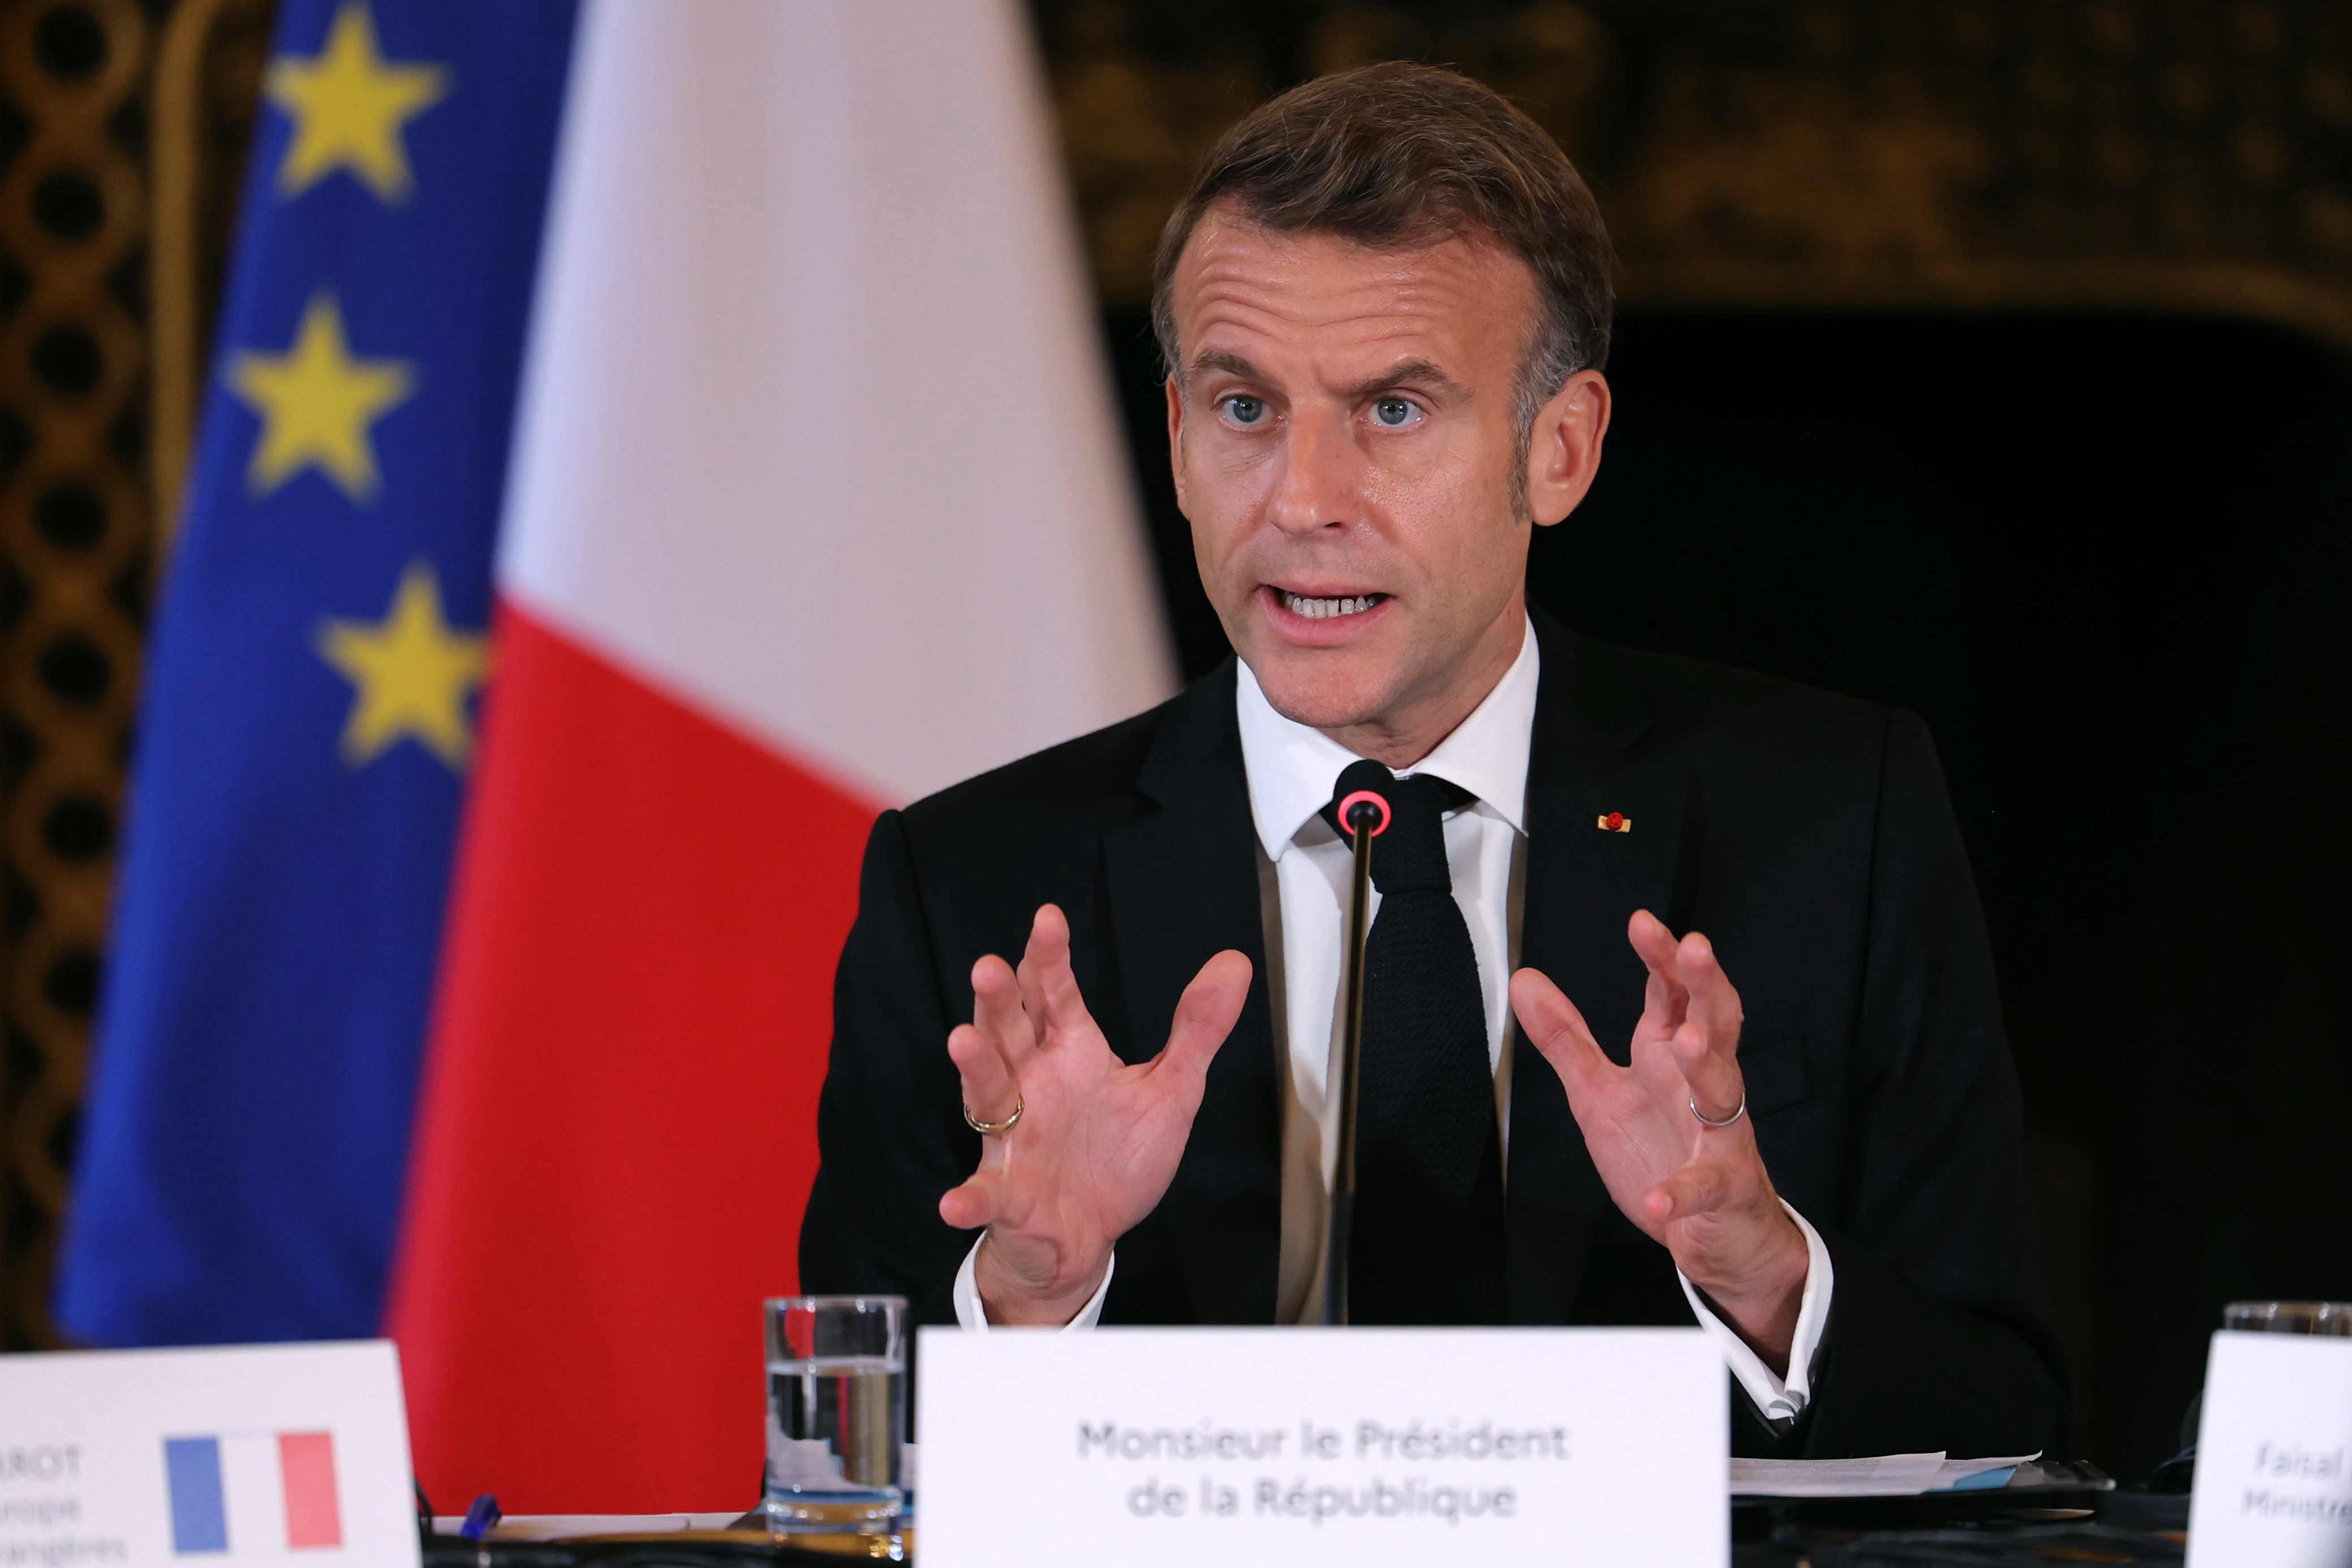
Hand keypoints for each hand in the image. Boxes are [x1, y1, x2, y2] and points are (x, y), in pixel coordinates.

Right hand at [939, 904, 1251, 1324]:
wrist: (1087, 1237)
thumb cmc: (1117, 1158)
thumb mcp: (1172, 1089)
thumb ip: (1197, 1029)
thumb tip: (1234, 964)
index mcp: (1070, 1053)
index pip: (1056, 995)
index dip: (1050, 957)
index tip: (1048, 918)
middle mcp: (1032, 1085)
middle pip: (1009, 1029)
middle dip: (999, 998)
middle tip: (990, 966)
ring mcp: (1013, 1137)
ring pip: (988, 1092)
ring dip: (975, 1066)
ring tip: (962, 1041)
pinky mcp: (1007, 1193)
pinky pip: (985, 1192)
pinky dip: (970, 1197)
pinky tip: (957, 1200)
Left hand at [1510, 910, 1809, 1368]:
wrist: (1717, 1233)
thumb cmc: (1664, 1153)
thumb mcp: (1600, 1092)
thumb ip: (1565, 1039)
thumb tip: (1525, 980)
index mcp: (1672, 1059)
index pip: (1674, 995)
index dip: (1662, 957)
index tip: (1642, 923)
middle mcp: (1703, 1089)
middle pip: (1715, 1022)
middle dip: (1705, 984)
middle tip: (1694, 947)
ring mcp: (1719, 1139)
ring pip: (1723, 1093)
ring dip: (1707, 1066)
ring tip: (1690, 1042)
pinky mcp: (1721, 1192)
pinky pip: (1704, 1187)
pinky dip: (1682, 1191)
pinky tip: (1659, 1198)